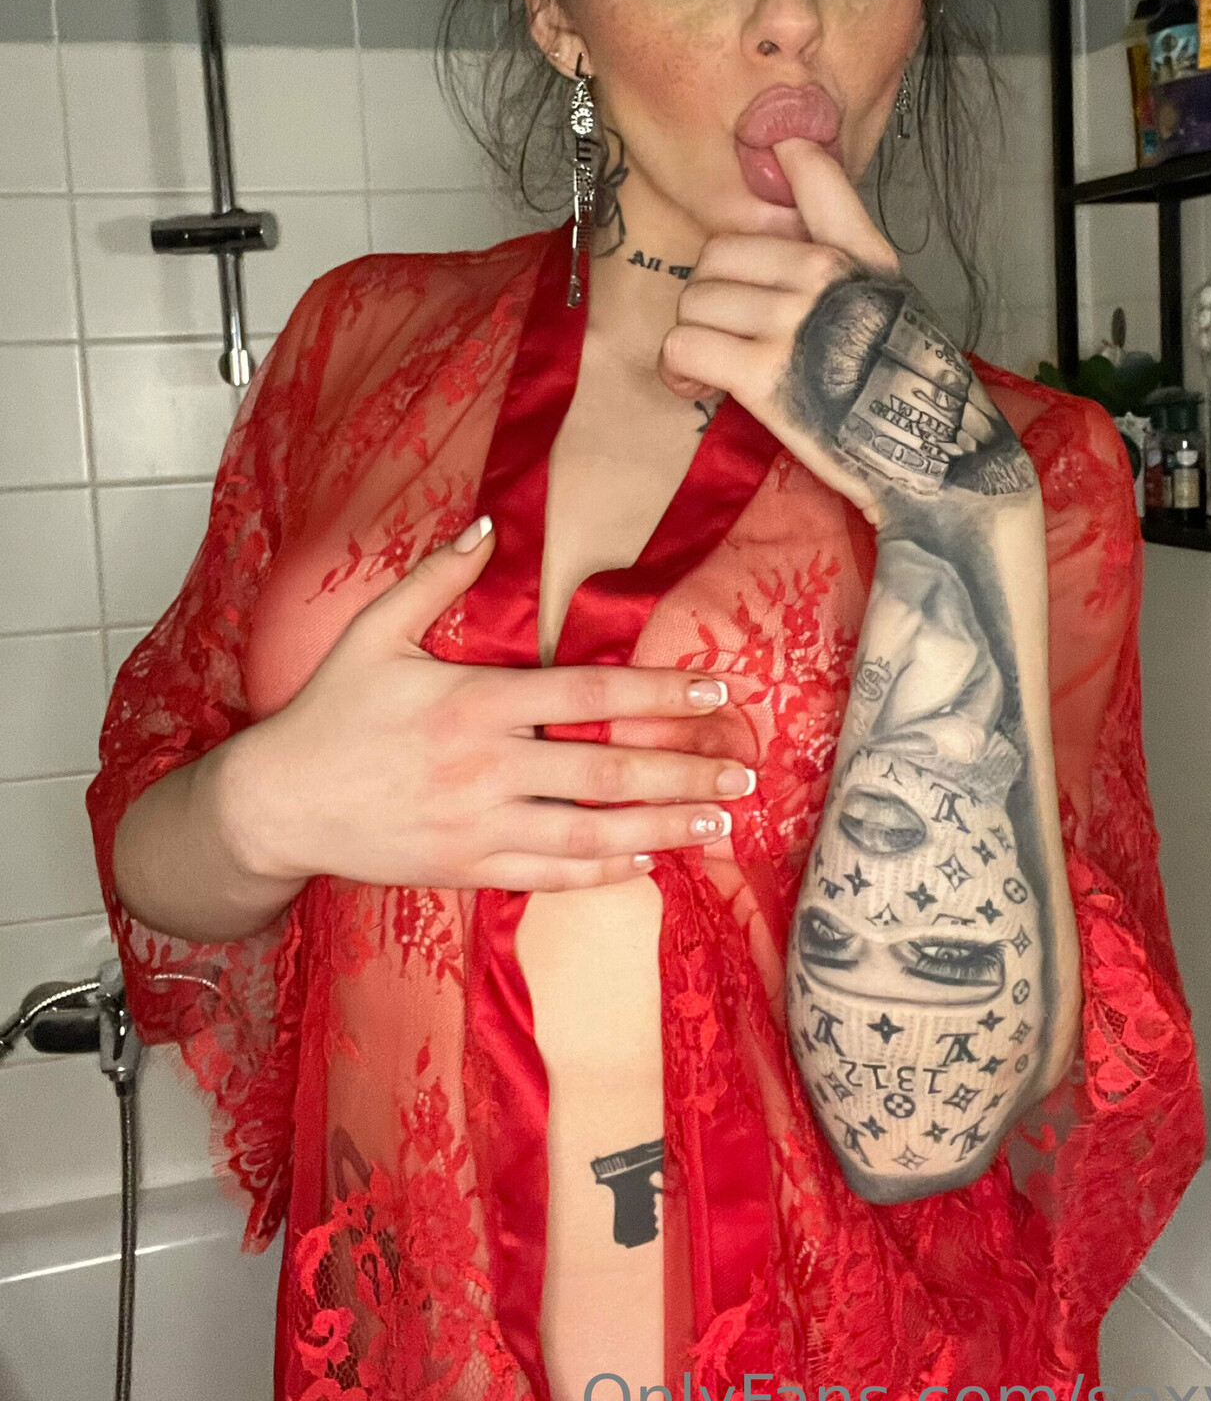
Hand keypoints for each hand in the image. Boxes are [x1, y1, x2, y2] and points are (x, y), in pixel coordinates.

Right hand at [218, 518, 756, 894]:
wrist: (275, 805)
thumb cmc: (328, 713)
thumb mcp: (374, 632)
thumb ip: (436, 578)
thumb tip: (487, 524)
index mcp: (474, 702)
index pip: (590, 691)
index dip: (660, 691)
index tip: (716, 691)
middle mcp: (486, 767)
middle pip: (607, 769)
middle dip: (684, 770)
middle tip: (744, 771)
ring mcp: (479, 827)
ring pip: (591, 833)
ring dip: (662, 827)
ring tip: (718, 822)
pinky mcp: (466, 870)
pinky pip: (550, 875)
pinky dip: (604, 871)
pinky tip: (648, 861)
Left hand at [658, 138, 901, 522]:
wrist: (930, 460)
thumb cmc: (902, 380)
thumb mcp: (886, 286)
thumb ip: (839, 219)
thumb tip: (792, 144)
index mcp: (852, 251)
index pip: (804, 172)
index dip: (771, 179)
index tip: (763, 227)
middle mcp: (822, 275)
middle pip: (715, 257)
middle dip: (714, 299)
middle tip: (735, 335)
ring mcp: (791, 323)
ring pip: (694, 303)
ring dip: (697, 339)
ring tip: (722, 367)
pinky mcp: (763, 376)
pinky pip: (683, 348)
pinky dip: (681, 372)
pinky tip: (702, 387)